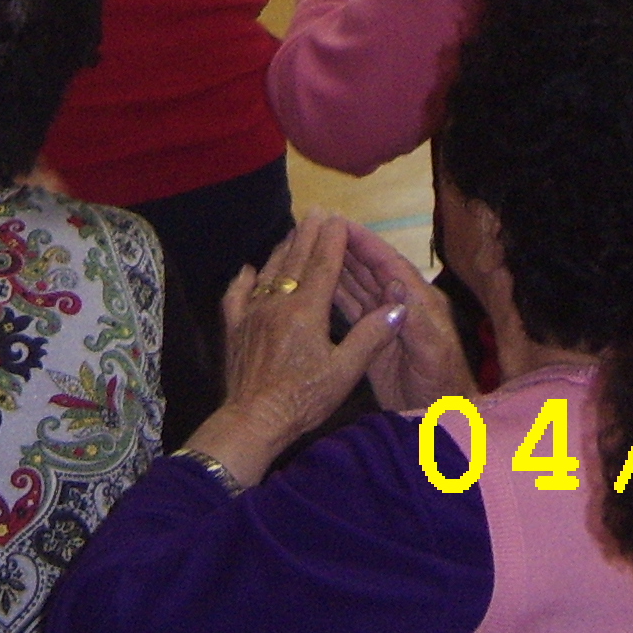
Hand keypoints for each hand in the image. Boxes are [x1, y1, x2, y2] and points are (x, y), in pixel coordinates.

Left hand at [185, 212, 407, 485]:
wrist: (253, 420)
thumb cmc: (303, 399)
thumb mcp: (345, 371)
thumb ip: (370, 336)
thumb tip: (398, 308)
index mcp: (307, 310)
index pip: (323, 265)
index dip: (333, 240)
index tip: (339, 218)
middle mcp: (278, 303)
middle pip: (295, 260)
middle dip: (308, 233)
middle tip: (317, 211)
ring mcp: (252, 314)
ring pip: (269, 272)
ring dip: (282, 249)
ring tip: (292, 233)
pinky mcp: (235, 329)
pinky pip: (237, 295)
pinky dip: (244, 279)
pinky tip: (248, 270)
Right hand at [331, 220, 471, 412]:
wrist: (442, 418)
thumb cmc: (443, 387)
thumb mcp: (433, 353)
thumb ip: (416, 320)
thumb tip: (393, 282)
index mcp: (419, 302)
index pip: (389, 265)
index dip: (366, 243)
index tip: (340, 223)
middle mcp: (402, 305)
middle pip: (372, 270)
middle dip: (348, 248)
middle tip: (318, 228)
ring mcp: (387, 323)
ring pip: (360, 287)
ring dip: (339, 267)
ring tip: (312, 249)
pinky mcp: (375, 340)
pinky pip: (354, 311)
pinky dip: (337, 296)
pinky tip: (318, 286)